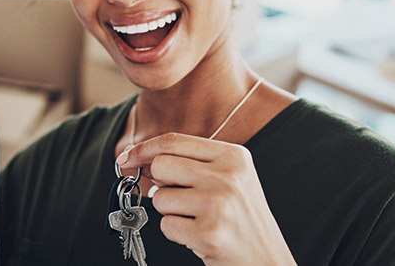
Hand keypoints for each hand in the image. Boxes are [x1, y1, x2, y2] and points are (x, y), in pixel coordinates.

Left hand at [118, 133, 295, 265]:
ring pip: (160, 198)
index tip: (127, 157)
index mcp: (234, 156)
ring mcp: (218, 204)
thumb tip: (138, 158)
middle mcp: (228, 176)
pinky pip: (166, 225)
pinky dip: (177, 233)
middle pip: (161, 165)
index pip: (174, 141)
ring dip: (172, 213)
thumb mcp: (229, 179)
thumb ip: (191, 163)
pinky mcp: (208, 233)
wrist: (267, 259)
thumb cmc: (242, 219)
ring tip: (198, 220)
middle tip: (182, 199)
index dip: (144, 148)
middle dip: (161, 184)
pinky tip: (199, 235)